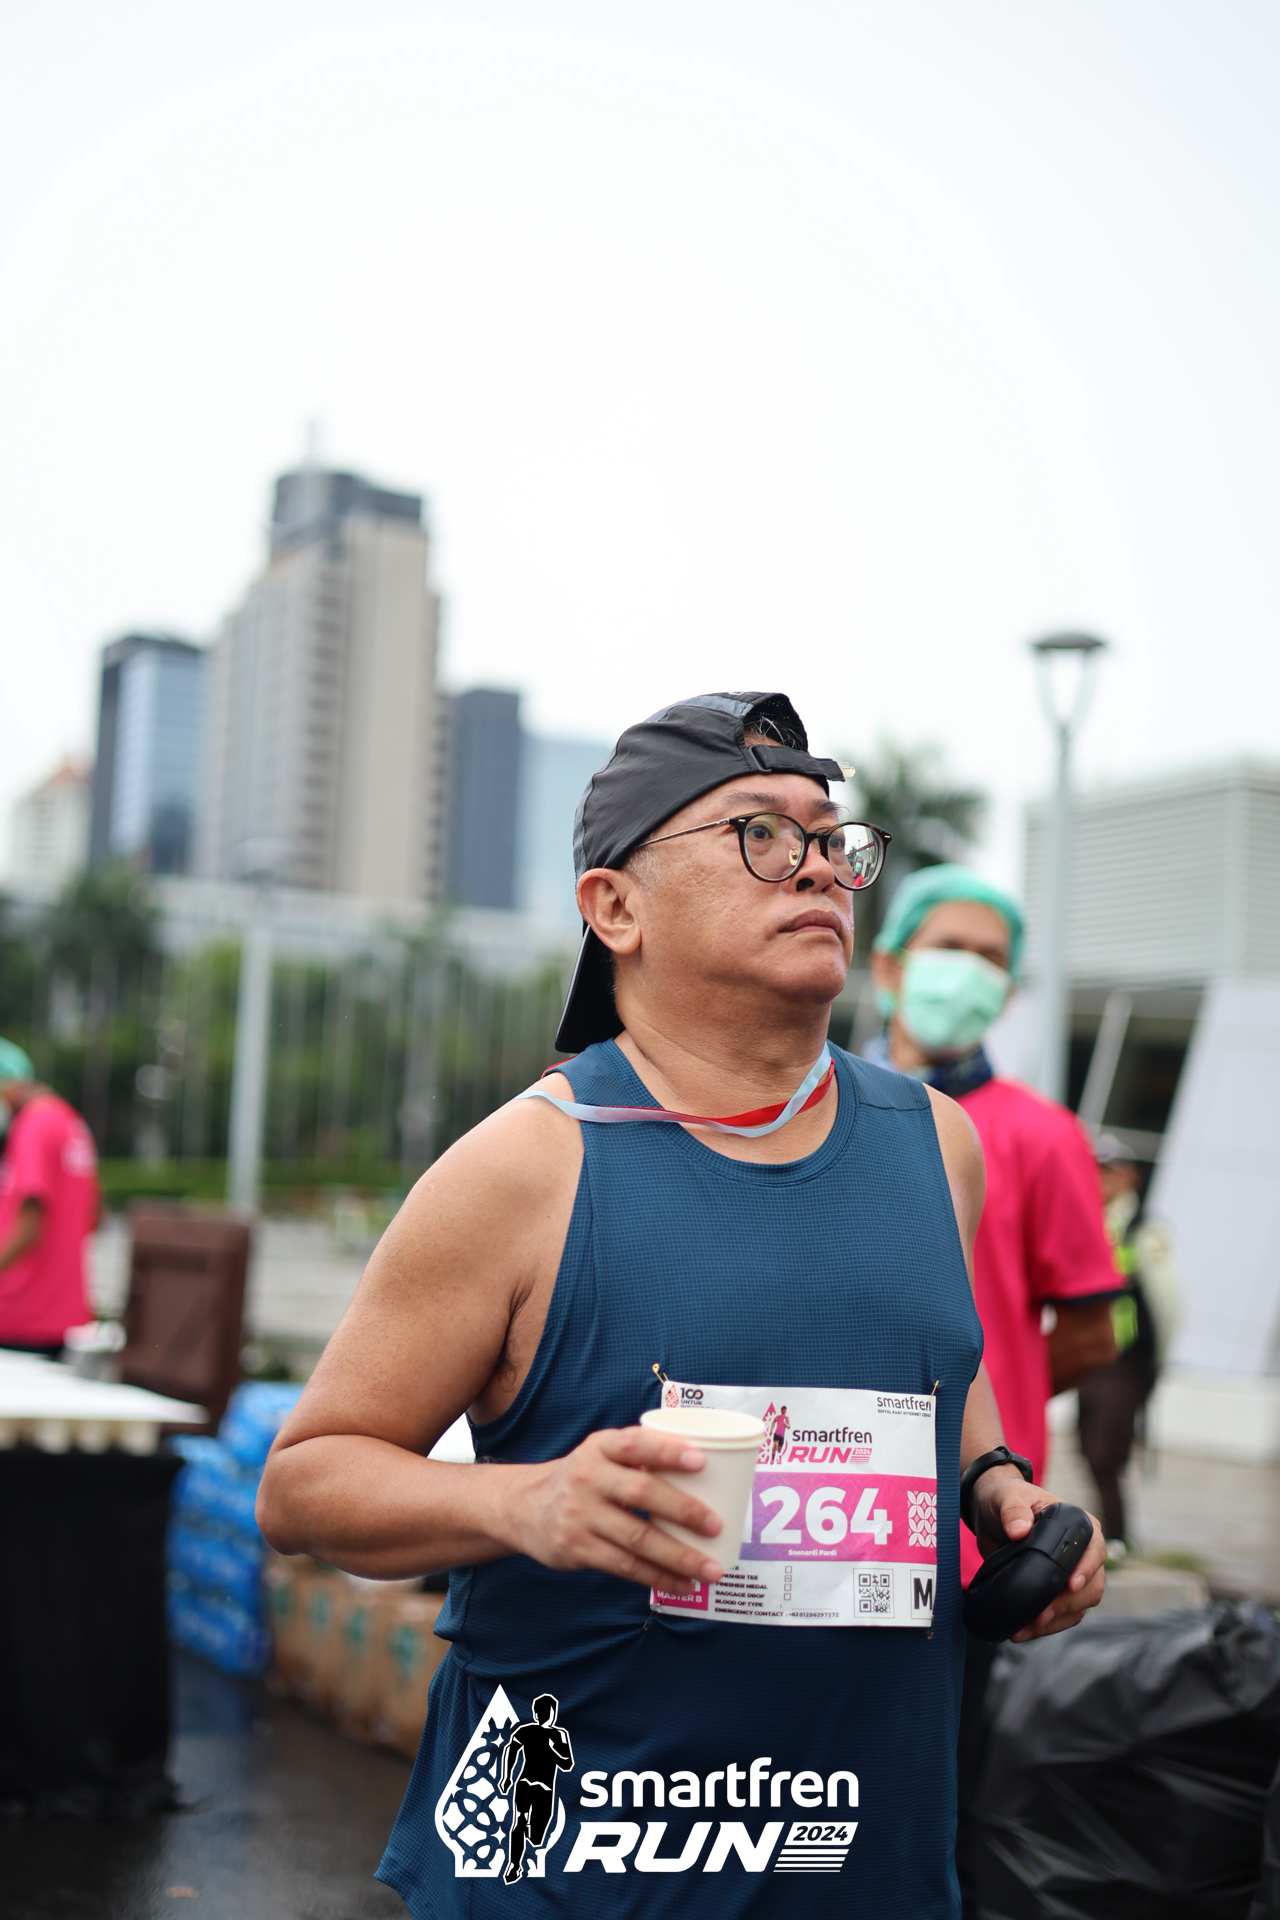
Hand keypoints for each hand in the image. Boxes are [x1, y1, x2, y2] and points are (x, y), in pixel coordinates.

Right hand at [495, 1426, 725, 1594]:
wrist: (525, 1508)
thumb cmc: (586, 1478)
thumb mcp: (603, 1455)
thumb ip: (642, 1459)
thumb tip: (711, 1473)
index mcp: (601, 1447)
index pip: (636, 1444)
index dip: (667, 1451)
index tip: (701, 1461)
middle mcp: (588, 1477)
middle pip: (641, 1493)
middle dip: (683, 1511)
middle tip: (716, 1524)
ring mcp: (580, 1515)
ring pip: (637, 1538)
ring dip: (679, 1556)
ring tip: (711, 1569)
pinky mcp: (577, 1549)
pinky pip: (625, 1566)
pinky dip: (657, 1577)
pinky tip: (682, 1584)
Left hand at [973, 1466, 1105, 1641]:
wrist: (991, 1514)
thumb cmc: (1006, 1498)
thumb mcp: (1007, 1496)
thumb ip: (1013, 1509)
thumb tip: (1019, 1530)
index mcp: (1080, 1525)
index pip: (1095, 1549)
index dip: (1087, 1569)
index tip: (1070, 1584)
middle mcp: (1083, 1553)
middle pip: (1091, 1586)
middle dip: (1067, 1604)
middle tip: (1040, 1614)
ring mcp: (1072, 1575)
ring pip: (1078, 1607)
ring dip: (1054, 1621)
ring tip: (1026, 1628)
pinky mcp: (1057, 1593)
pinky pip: (1062, 1616)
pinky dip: (1046, 1627)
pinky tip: (1023, 1631)